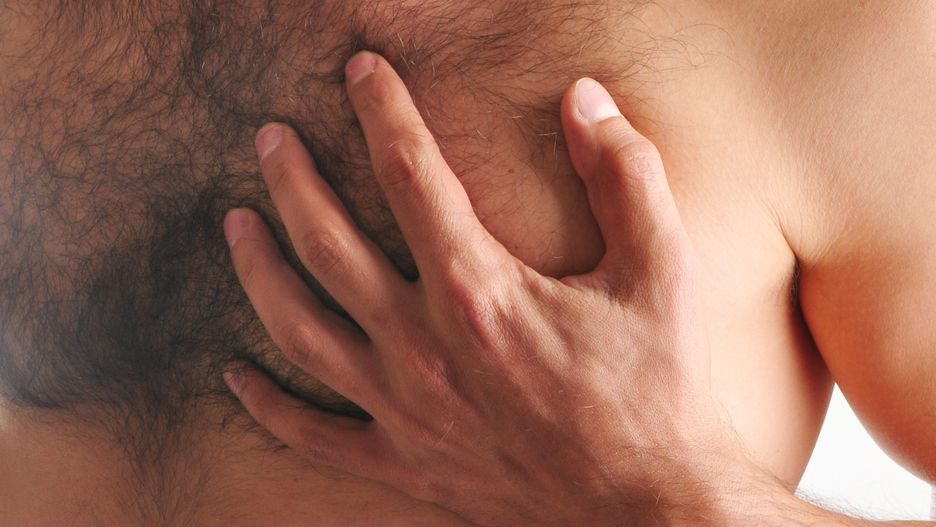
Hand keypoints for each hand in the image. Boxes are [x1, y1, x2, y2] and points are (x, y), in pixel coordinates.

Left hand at [222, 51, 752, 525]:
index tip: (361, 72)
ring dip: (259, 270)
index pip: (410, 173)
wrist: (650, 508)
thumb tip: (584, 98)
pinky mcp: (404, 464)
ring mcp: (404, 410)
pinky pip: (313, 434)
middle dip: (291, 180)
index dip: (381, 110)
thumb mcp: (661, 270)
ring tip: (236, 225)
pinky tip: (236, 374)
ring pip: (299, 329)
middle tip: (269, 139)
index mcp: (478, 290)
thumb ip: (624, 174)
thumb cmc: (658, 389)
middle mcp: (423, 347)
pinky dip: (268, 404)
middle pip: (327, 243)